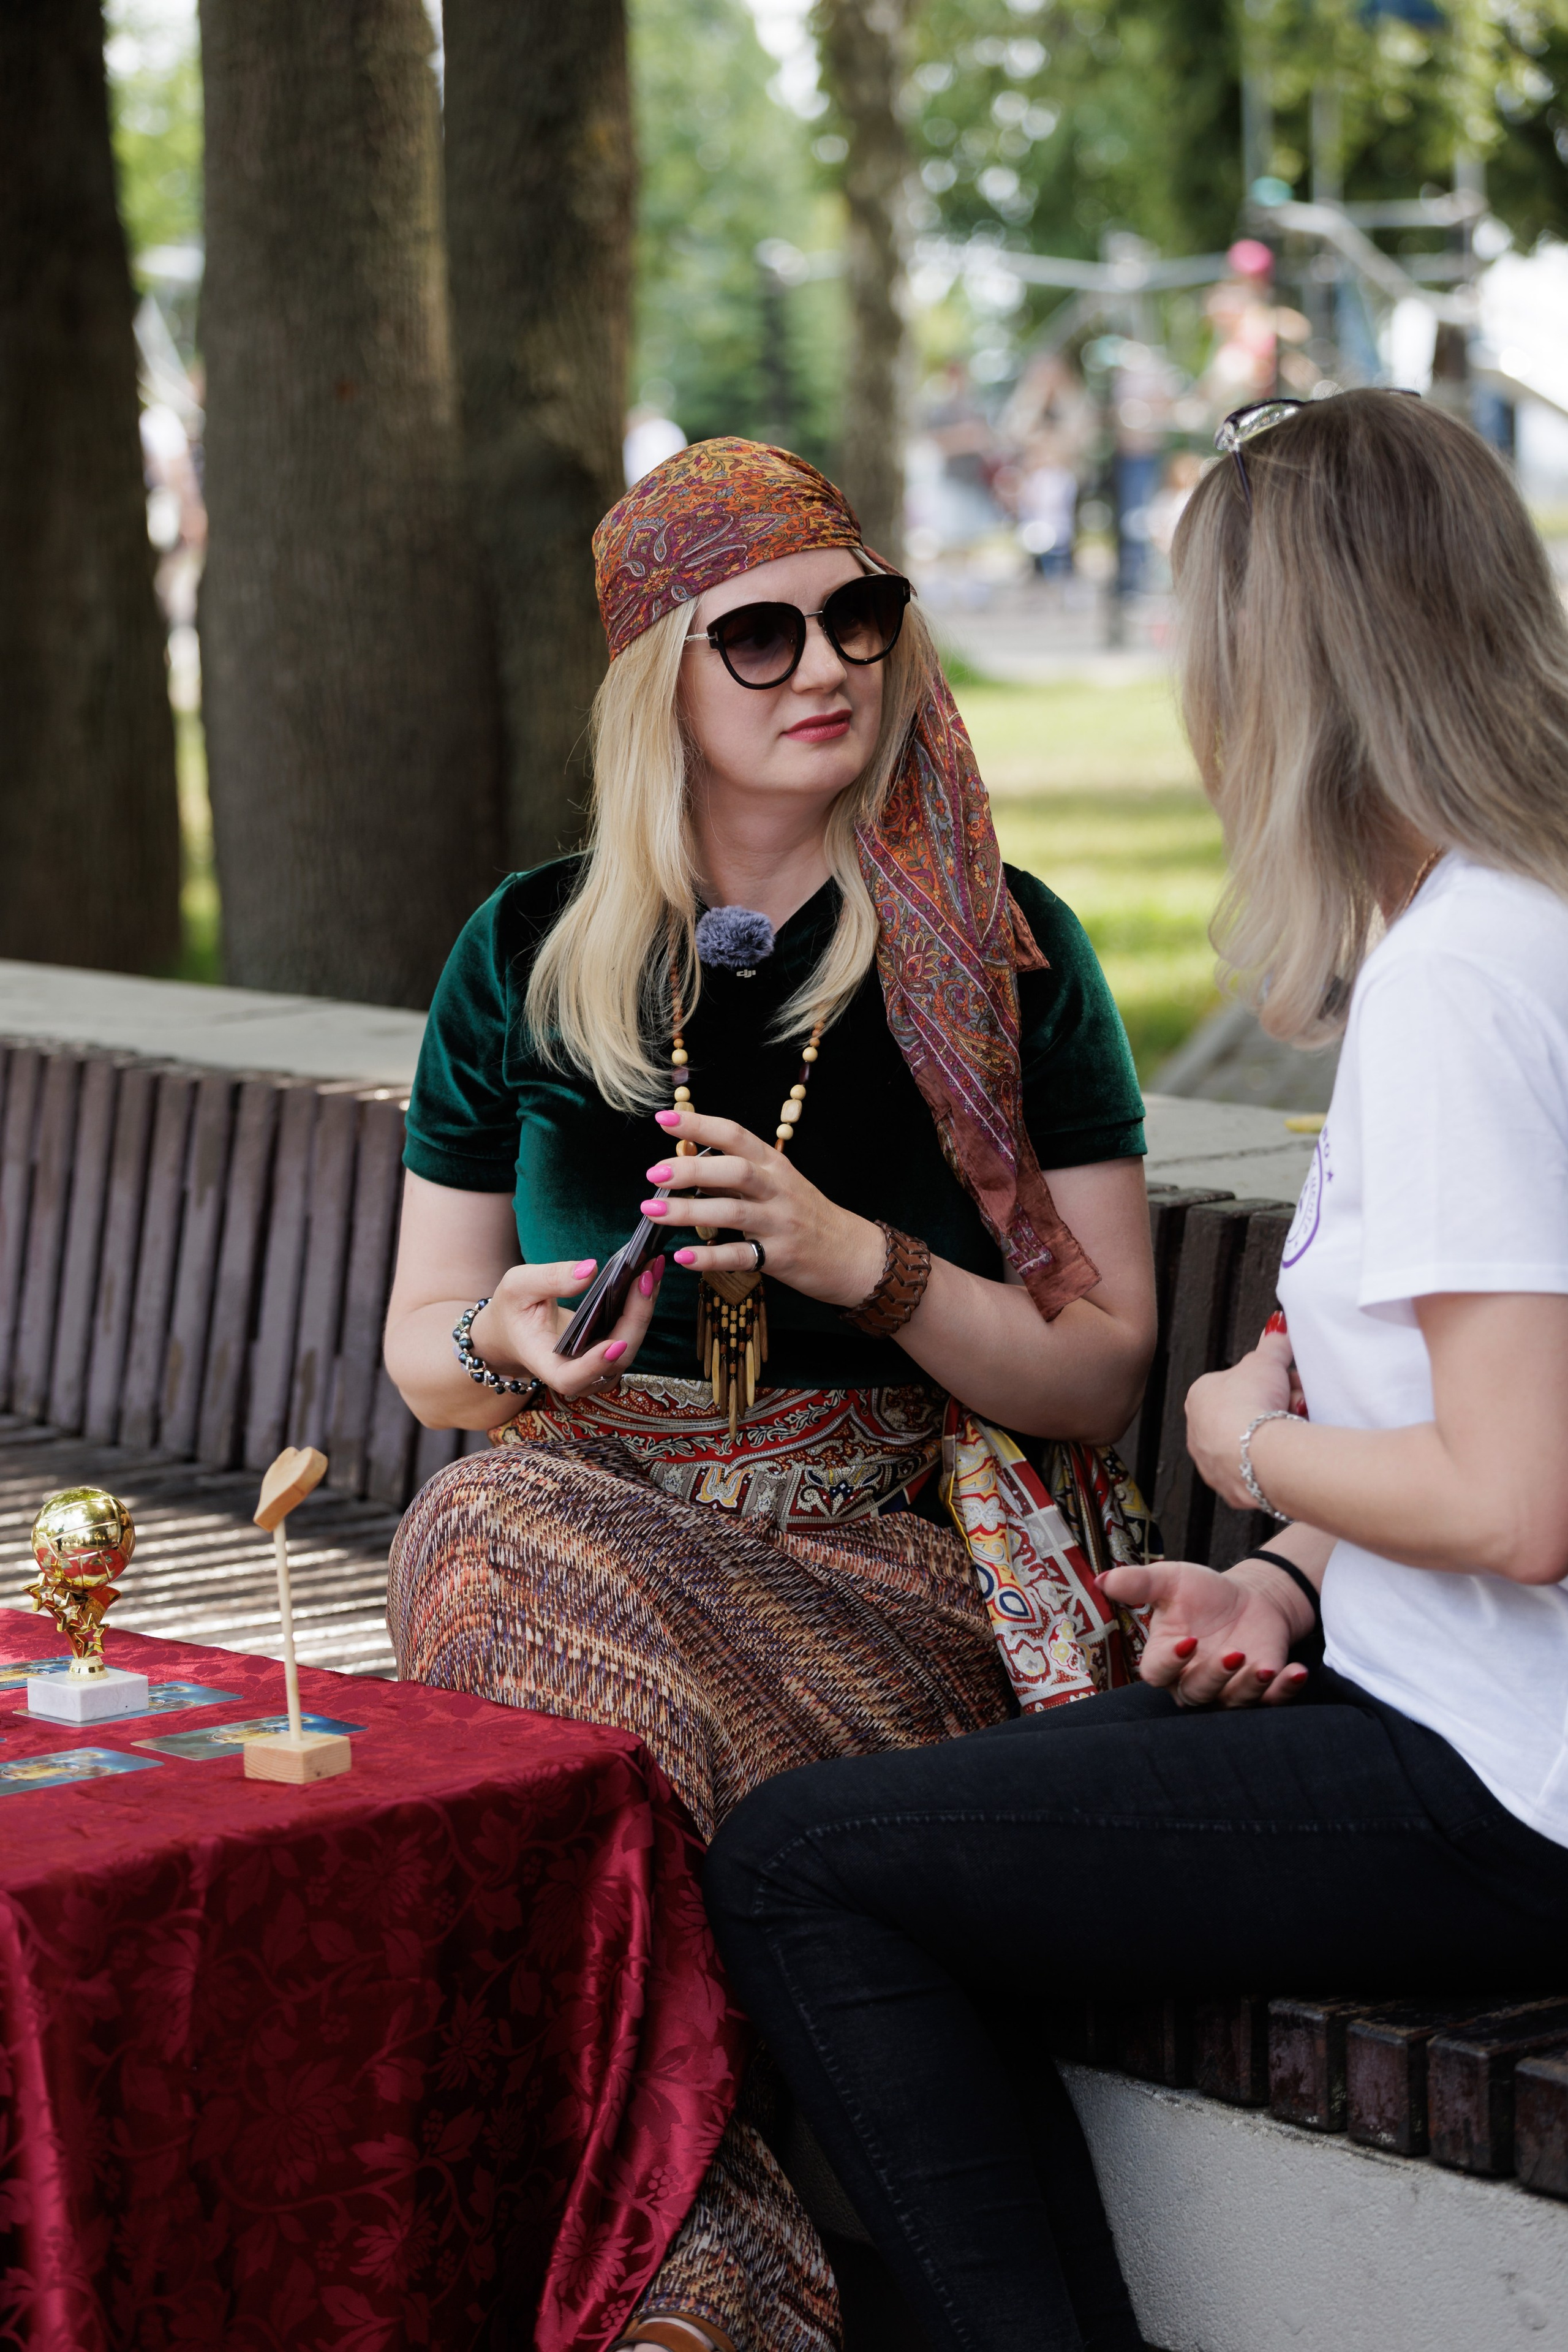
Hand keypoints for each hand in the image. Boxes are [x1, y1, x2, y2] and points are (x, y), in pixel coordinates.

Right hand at [469, 1254, 663, 1401]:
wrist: (515, 1328)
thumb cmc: (512, 1310)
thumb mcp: (518, 1286)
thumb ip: (550, 1279)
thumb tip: (590, 1270)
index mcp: (545, 1365)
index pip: (570, 1379)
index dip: (593, 1367)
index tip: (614, 1344)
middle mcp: (577, 1372)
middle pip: (614, 1360)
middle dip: (635, 1318)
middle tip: (646, 1278)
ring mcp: (597, 1365)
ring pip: (630, 1346)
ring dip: (645, 1308)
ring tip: (652, 1269)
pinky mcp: (610, 1350)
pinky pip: (633, 1332)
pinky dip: (643, 1304)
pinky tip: (649, 1274)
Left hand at [640, 1108, 885, 1308]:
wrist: (852, 1254)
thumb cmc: (807, 1215)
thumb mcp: (778, 1184)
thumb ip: (738, 1173)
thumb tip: (685, 1162)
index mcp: (774, 1165)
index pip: (735, 1135)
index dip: (699, 1125)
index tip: (664, 1120)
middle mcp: (778, 1189)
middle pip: (734, 1170)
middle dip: (691, 1169)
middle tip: (654, 1174)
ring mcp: (781, 1223)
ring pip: (733, 1212)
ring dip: (689, 1212)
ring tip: (653, 1212)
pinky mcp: (781, 1257)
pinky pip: (740, 1256)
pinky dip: (709, 1257)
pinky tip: (682, 1257)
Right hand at [1101, 1558, 1308, 1707]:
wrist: (1246, 1598)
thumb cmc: (1202, 1593)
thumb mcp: (1171, 1580)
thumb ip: (1139, 1583)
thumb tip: (1102, 1579)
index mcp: (1165, 1657)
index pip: (1158, 1673)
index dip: (1170, 1663)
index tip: (1187, 1641)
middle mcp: (1193, 1680)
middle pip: (1196, 1693)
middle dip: (1214, 1677)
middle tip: (1233, 1653)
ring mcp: (1228, 1689)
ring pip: (1232, 1702)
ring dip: (1248, 1688)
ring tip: (1262, 1667)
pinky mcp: (1261, 1690)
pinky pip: (1272, 1701)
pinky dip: (1284, 1690)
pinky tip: (1295, 1671)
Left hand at [1184, 1329, 1296, 1510]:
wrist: (1258, 1453)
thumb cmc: (1251, 1404)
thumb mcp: (1266, 1360)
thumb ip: (1273, 1343)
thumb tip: (1278, 1328)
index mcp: (1199, 1395)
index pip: (1236, 1384)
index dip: (1268, 1381)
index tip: (1287, 1382)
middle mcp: (1198, 1430)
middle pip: (1245, 1413)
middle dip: (1273, 1407)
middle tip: (1296, 1403)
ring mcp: (1211, 1462)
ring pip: (1250, 1443)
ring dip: (1273, 1435)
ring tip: (1294, 1429)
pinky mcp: (1230, 1487)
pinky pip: (1255, 1471)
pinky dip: (1272, 1463)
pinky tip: (1285, 1455)